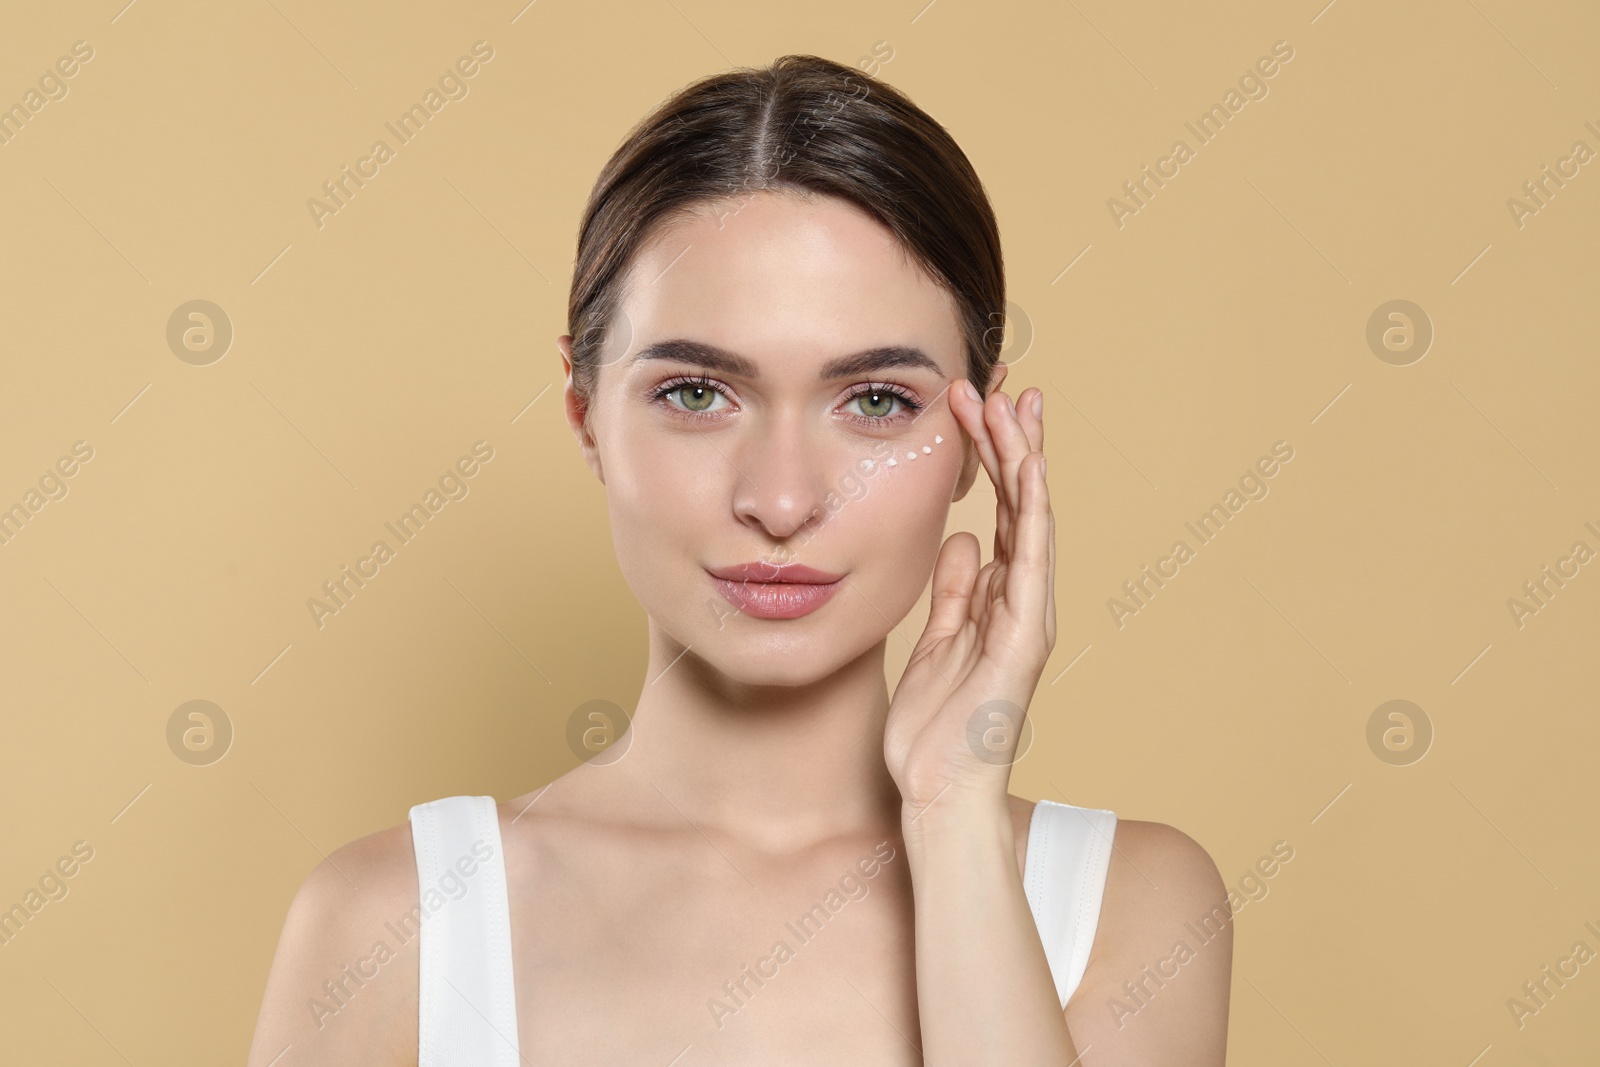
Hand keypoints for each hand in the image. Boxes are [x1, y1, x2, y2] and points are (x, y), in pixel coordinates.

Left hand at [883, 380, 1055, 815]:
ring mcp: (1030, 617)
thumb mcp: (937, 641)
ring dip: (1022, 463)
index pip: (1002, 514)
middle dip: (1010, 444)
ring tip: (1010, 408)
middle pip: (1022, 506)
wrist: (940, 791)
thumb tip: (963, 538)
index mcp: (1000, 598)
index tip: (976, 408)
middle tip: (996, 386)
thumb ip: (955, 590)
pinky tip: (1029, 474)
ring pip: (1032, 522)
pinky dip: (1033, 516)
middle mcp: (1023, 601)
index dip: (993, 460)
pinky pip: (1032, 565)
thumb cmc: (936, 728)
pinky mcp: (1026, 639)